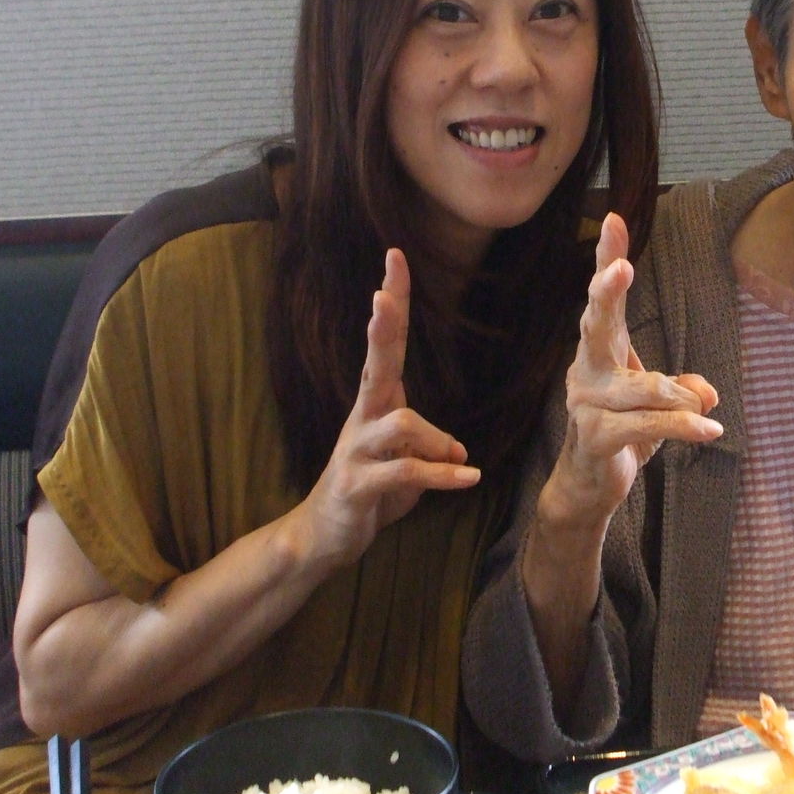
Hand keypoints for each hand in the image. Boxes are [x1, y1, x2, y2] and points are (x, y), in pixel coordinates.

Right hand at [298, 249, 479, 567]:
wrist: (325, 535)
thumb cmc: (372, 488)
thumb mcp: (405, 460)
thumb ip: (429, 447)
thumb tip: (458, 451)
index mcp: (377, 401)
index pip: (388, 342)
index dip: (393, 301)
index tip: (395, 258)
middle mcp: (363, 417)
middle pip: (376, 363)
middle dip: (381, 328)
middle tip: (381, 296)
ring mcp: (355, 449)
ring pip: (402, 423)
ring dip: (437, 443)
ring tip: (455, 461)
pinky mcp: (356, 484)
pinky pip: (406, 472)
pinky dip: (443, 476)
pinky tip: (468, 477)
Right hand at [541, 213, 720, 529]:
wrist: (589, 487)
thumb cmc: (624, 434)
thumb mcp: (660, 407)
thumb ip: (683, 391)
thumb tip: (707, 395)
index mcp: (602, 351)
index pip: (606, 300)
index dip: (609, 259)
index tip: (614, 220)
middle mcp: (588, 369)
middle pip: (597, 323)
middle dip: (608, 292)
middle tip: (621, 268)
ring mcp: (586, 403)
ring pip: (645, 388)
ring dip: (681, 402)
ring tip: (705, 414)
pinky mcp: (595, 436)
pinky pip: (649, 424)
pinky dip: (684, 426)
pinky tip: (710, 430)